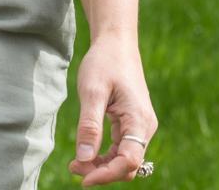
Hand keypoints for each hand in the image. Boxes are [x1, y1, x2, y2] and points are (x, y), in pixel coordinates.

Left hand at [68, 33, 157, 184]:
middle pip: (127, 164)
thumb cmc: (104, 62)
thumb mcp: (92, 91)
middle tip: (74, 167)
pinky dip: (106, 155)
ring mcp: (141, 126)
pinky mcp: (133, 123)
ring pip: (125, 159)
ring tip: (77, 163)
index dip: (106, 174)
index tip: (83, 178)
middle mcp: (145, 127)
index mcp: (139, 119)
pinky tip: (87, 153)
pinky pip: (123, 148)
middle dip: (102, 172)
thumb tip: (84, 159)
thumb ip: (89, 125)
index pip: (128, 160)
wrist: (116, 42)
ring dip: (103, 165)